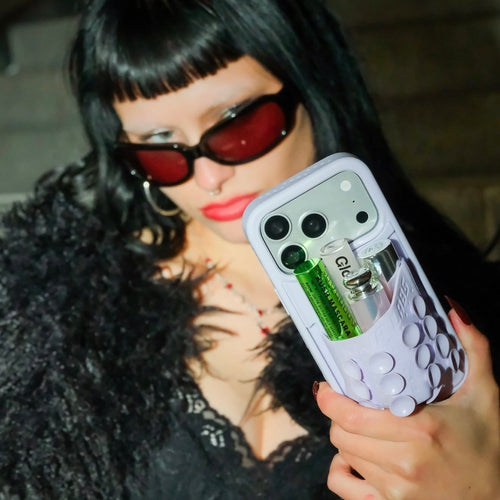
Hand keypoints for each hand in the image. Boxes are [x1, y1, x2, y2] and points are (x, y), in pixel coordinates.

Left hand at [315, 304, 499, 499]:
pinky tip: (356, 459)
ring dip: (345, 436)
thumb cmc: (488, 446)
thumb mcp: (486, 394)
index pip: (351, 415)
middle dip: (338, 413)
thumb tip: (452, 309)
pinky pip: (343, 486)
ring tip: (361, 424)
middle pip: (341, 432)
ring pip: (343, 454)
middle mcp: (404, 462)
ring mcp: (396, 490)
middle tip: (350, 401)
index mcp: (420, 430)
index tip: (328, 386)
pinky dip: (342, 471)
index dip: (330, 398)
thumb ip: (474, 347)